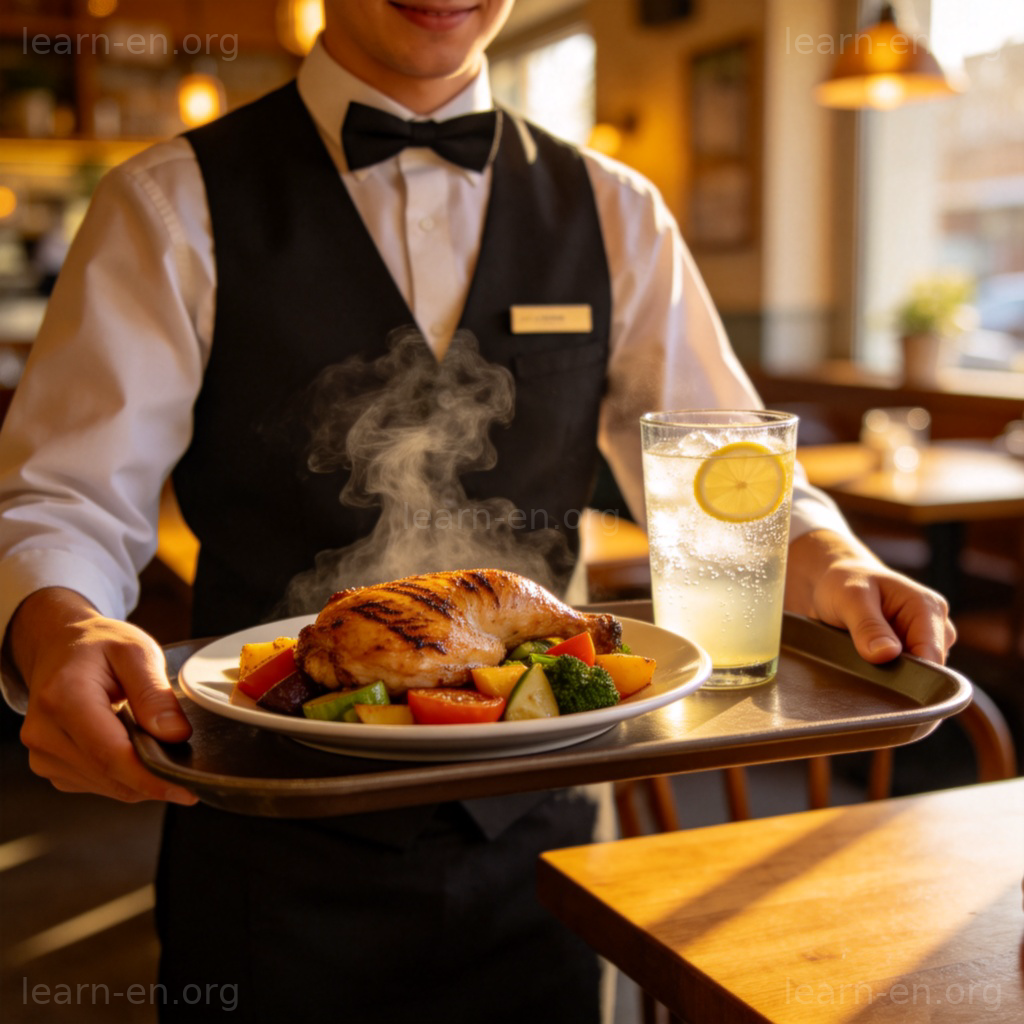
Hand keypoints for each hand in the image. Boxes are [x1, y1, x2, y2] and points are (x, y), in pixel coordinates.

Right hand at [9, 587, 198, 804]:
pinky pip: (95, 784)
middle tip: (185, 764)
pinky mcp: (48, 765)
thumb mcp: (137, 652)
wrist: (59, 646)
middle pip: (109, 776)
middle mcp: (45, 731)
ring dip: (137, 776)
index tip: (186, 791)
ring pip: (105, 786)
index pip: (111, 755)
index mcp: (64, 697)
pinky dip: (121, 774)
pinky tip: (129, 746)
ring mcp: (42, 753)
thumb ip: (155, 694)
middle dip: (152, 778)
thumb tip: (174, 735)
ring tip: (151, 741)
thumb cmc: (98, 645)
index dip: (151, 779)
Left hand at [785, 530, 955, 664]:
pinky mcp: (913, 649)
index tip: (883, 680)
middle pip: (929, 668)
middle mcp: (934, 624)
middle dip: (899, 675)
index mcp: (928, 607)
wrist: (836, 582)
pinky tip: (868, 662)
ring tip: (863, 657)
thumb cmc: (843, 583)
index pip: (932, 655)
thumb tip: (887, 654)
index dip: (911, 675)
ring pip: (918, 673)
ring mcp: (925, 639)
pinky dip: (888, 673)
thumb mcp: (849, 599)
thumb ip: (867, 626)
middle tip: (865, 665)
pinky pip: (907, 672)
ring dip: (892, 673)